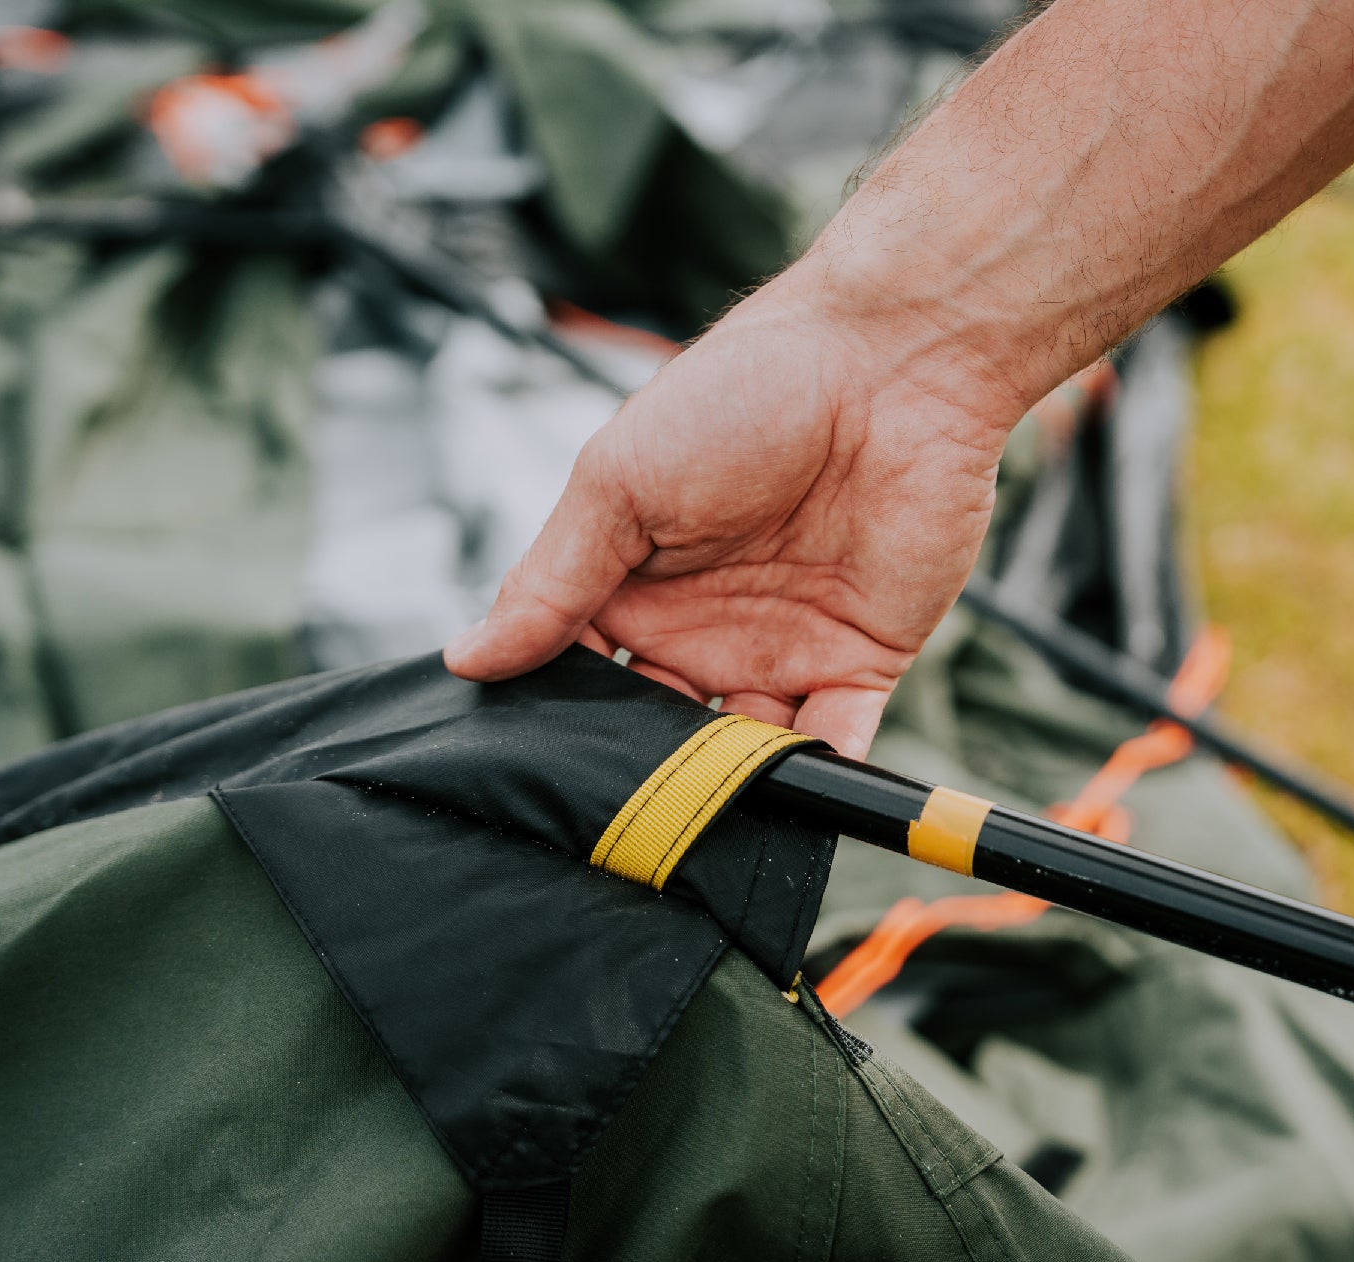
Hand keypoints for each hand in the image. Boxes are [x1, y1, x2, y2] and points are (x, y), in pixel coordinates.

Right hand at [442, 282, 1018, 758]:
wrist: (886, 365)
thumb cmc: (744, 393)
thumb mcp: (617, 481)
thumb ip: (548, 582)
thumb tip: (467, 658)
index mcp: (631, 589)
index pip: (580, 685)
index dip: (562, 728)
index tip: (539, 769)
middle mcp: (702, 630)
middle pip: (659, 737)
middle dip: (646, 776)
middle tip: (630, 805)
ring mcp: (781, 651)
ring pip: (743, 755)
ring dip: (726, 786)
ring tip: (704, 805)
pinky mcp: (861, 663)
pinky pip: (835, 742)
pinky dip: (814, 781)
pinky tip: (787, 797)